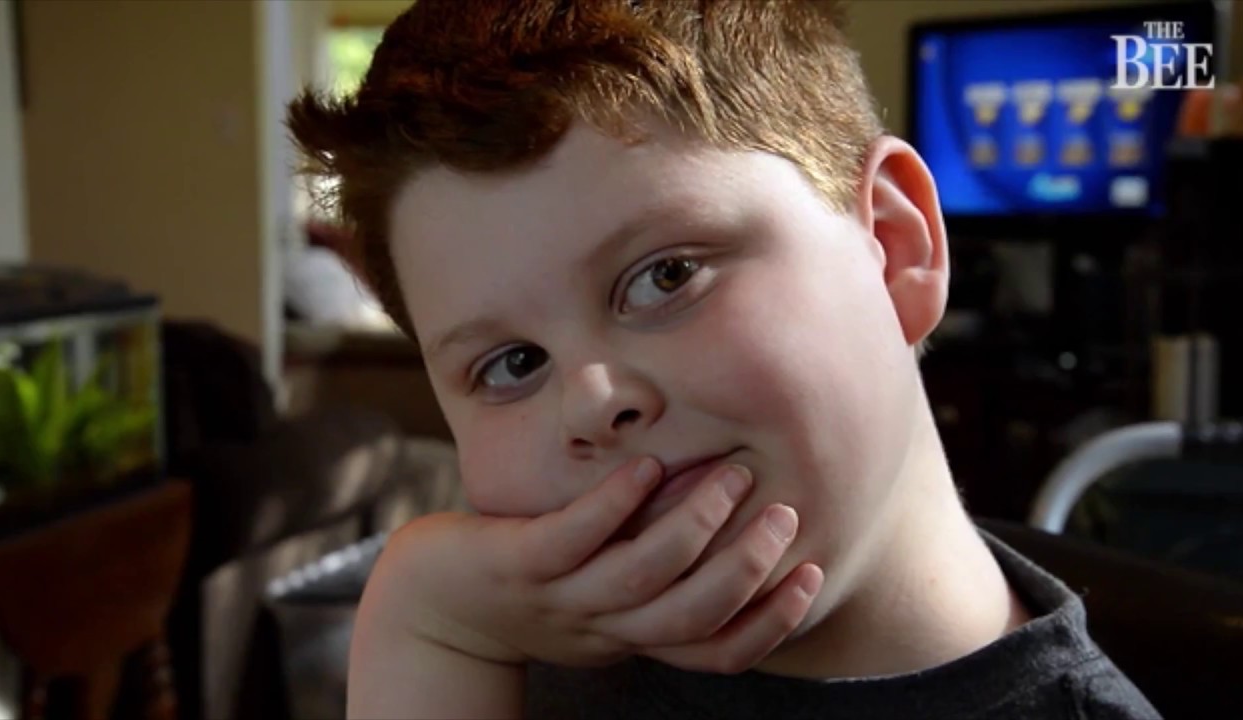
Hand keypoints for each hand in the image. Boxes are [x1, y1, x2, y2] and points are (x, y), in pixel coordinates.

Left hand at [367, 457, 823, 674]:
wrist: (430, 603)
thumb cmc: (529, 588)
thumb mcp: (598, 595)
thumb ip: (655, 571)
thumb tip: (725, 522)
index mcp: (628, 638)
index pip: (714, 650)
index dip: (769, 621)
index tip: (813, 572)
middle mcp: (599, 627)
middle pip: (689, 615)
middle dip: (746, 567)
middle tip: (786, 514)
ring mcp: (557, 595)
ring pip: (639, 575)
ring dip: (692, 527)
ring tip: (731, 476)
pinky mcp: (516, 559)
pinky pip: (571, 536)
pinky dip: (613, 504)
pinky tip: (646, 466)